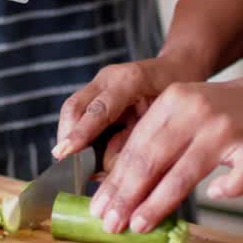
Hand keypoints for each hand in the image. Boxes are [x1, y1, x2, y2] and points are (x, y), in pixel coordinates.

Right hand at [53, 52, 207, 160]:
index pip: (99, 109)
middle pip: (75, 107)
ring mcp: (99, 82)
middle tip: (66, 163)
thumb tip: (107, 173)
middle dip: (68, 137)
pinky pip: (77, 114)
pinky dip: (78, 134)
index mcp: (130, 80)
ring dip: (71, 137)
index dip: (81, 133)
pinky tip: (83, 151)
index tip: (64, 153)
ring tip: (76, 162)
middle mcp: (109, 78)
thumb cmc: (177, 98)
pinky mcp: (93, 90)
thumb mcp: (165, 121)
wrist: (177, 70)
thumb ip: (136, 143)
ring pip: (72, 111)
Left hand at [88, 68, 242, 233]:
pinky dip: (224, 191)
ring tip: (137, 225)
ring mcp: (226, 131)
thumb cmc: (223, 110)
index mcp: (173, 101)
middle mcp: (196, 113)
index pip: (136, 146)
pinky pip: (237, 180)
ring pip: (184, 174)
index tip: (98, 206)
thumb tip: (120, 185)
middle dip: (127, 195)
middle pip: (152, 160)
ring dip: (157, 203)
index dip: (115, 179)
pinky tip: (213, 199)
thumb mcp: (184, 108)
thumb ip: (157, 137)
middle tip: (110, 222)